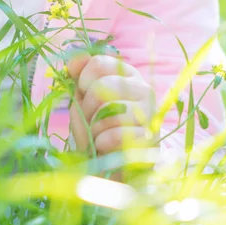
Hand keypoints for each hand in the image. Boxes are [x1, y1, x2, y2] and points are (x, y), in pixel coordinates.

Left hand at [67, 52, 159, 174]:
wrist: (116, 166)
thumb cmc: (98, 128)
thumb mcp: (84, 99)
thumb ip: (79, 76)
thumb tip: (75, 59)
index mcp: (127, 74)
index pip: (98, 63)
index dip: (83, 81)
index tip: (83, 93)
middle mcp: (143, 88)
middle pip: (101, 87)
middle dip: (87, 109)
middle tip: (91, 121)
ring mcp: (150, 113)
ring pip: (108, 112)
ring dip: (94, 129)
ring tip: (99, 136)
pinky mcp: (151, 139)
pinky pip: (115, 135)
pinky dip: (102, 143)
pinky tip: (105, 147)